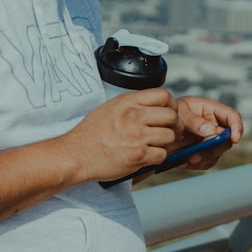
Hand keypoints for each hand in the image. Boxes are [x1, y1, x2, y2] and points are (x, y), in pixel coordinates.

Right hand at [59, 88, 182, 182]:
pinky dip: (158, 157)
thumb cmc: (90, 133)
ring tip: (157, 144)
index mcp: (128, 101)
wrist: (77, 154)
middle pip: (171, 115)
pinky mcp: (138, 155)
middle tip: (172, 130)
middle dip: (175, 124)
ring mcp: (137, 135)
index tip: (171, 111)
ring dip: (167, 142)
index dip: (171, 104)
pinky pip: (162, 154)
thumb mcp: (110, 107)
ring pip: (170, 135)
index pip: (163, 95)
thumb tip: (153, 106)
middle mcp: (134, 116)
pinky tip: (148, 156)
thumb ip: (132, 104)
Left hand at [170, 96, 242, 170]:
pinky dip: (196, 164)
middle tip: (198, 153)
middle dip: (215, 148)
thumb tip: (210, 131)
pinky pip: (206, 162)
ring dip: (204, 158)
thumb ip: (194, 121)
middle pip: (226, 139)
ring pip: (217, 153)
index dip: (237, 127)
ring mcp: (210, 140)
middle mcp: (214, 126)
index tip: (234, 139)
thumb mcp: (180, 111)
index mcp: (212, 110)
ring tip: (188, 158)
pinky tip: (184, 160)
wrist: (158, 126)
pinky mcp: (203, 152)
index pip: (232, 116)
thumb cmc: (170, 112)